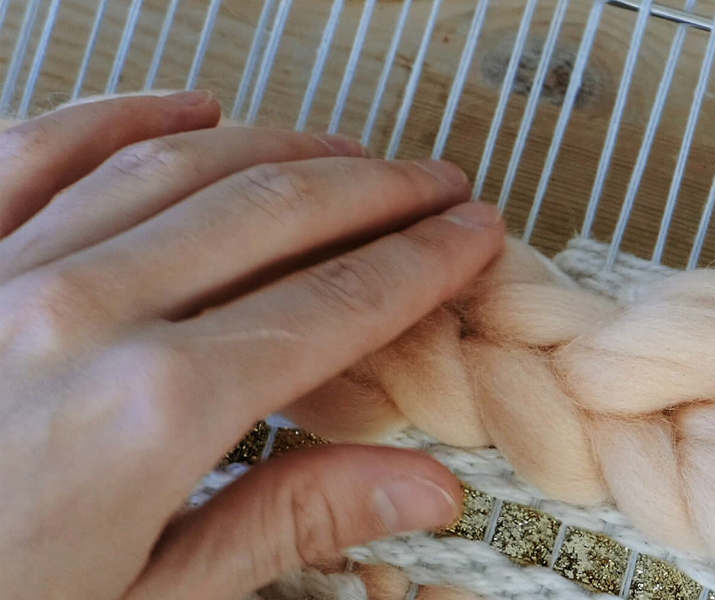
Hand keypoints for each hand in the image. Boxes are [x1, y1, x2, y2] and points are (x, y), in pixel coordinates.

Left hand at [0, 92, 503, 598]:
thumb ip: (283, 525)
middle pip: (273, 212)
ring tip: (346, 152)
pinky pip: (36, 153)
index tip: (472, 238)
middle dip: (376, 189)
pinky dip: (120, 118)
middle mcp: (81, 317)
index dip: (423, 262)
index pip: (336, 302)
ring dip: (278, 147)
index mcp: (153, 409)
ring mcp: (0, 274)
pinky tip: (183, 109)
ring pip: (171, 165)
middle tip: (437, 183)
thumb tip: (419, 484)